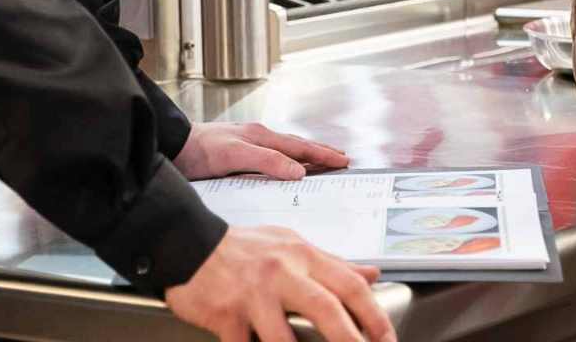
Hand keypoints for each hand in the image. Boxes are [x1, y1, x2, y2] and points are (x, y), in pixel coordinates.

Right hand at [165, 226, 394, 341]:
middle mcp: (282, 273)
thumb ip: (333, 263)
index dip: (374, 316)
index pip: (350, 285)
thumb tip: (372, 275)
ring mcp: (254, 296)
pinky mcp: (227, 316)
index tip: (387, 339)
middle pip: (327, 310)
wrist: (188, 242)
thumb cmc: (244, 248)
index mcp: (302, 256)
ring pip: (285, 339)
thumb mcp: (293, 245)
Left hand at [174, 122, 349, 181]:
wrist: (171, 147)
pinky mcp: (238, 153)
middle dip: (321, 152)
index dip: (323, 155)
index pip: (300, 147)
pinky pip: (273, 155)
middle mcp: (257, 137)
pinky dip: (289, 159)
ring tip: (322, 159)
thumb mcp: (233, 156)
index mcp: (261, 136)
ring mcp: (248, 143)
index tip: (343, 161)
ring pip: (286, 148)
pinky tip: (287, 165)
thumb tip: (298, 170)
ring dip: (307, 154)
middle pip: (297, 145)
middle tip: (342, 159)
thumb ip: (266, 161)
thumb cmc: (197, 150)